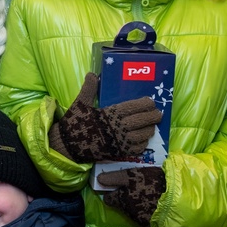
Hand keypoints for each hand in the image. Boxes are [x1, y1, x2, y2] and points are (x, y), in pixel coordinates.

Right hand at [48, 73, 162, 163]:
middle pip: (142, 121)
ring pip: (143, 135)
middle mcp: (118, 127)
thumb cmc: (75, 123)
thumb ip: (89, 89)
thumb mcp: (80, 104)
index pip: (133, 107)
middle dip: (153, 116)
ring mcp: (120, 141)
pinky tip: (142, 140)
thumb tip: (92, 74)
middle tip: (158, 113)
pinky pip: (137, 148)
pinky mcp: (118, 152)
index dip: (144, 104)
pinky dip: (142, 143)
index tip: (151, 101)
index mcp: (110, 114)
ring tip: (152, 125)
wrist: (68, 145)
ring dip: (150, 130)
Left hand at [97, 166, 166, 225]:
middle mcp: (126, 208)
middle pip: (119, 205)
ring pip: (130, 211)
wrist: (176, 196)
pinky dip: (145, 212)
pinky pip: (141, 217)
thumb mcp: (132, 174)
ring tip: (146, 198)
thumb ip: (115, 178)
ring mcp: (137, 217)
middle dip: (123, 200)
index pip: (108, 199)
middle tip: (134, 192)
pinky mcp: (147, 223)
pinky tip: (152, 206)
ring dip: (135, 206)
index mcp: (120, 197)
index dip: (111, 193)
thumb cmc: (153, 180)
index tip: (116, 189)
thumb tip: (99, 179)